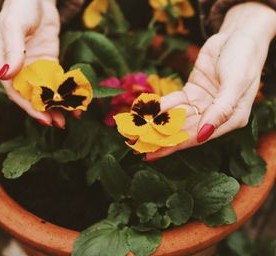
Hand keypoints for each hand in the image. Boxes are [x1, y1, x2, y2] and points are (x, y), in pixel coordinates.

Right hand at [0, 0, 65, 127]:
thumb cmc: (21, 7)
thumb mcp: (14, 25)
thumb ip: (12, 49)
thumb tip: (7, 74)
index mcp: (4, 63)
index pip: (15, 91)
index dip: (29, 107)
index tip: (44, 118)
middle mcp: (19, 69)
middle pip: (31, 95)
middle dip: (45, 111)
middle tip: (60, 124)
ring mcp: (35, 67)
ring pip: (45, 91)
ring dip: (56, 105)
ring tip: (70, 117)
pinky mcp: (49, 63)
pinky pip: (56, 81)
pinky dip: (64, 92)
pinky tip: (74, 101)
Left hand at [146, 2, 275, 160]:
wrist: (237, 35)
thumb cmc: (243, 59)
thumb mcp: (235, 83)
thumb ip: (221, 110)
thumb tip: (202, 134)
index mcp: (229, 119)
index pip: (196, 137)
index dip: (173, 146)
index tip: (151, 155)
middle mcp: (214, 116)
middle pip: (183, 131)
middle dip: (159, 138)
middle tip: (136, 145)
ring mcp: (202, 104)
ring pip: (175, 117)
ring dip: (156, 123)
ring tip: (135, 131)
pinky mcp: (192, 92)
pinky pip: (174, 101)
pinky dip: (160, 106)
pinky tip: (145, 110)